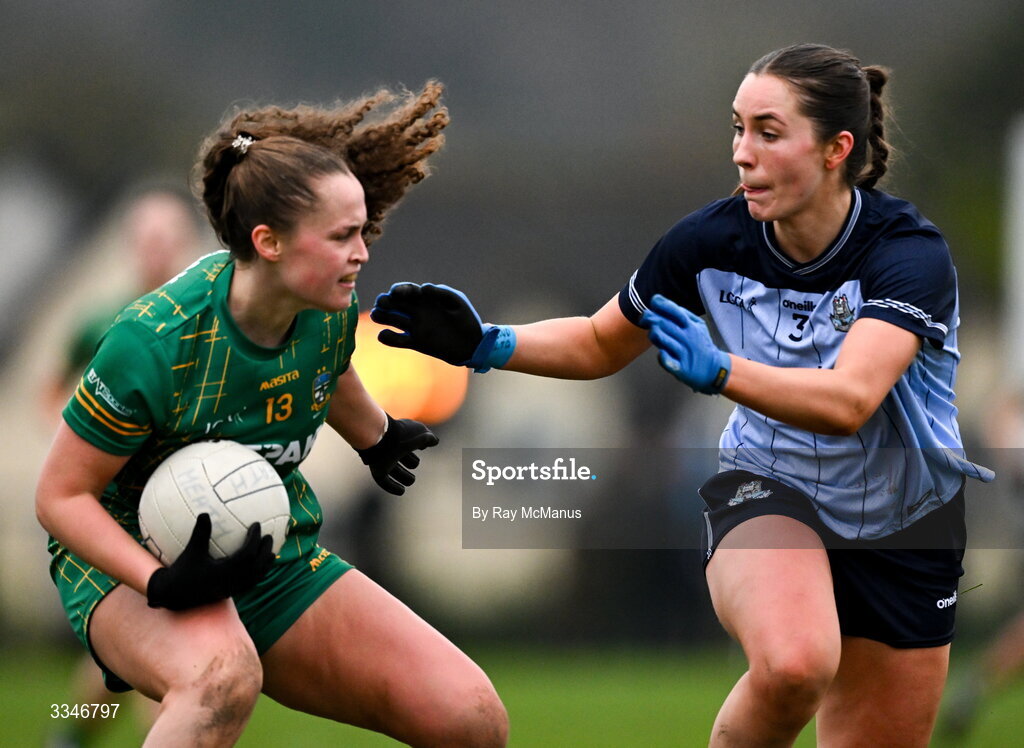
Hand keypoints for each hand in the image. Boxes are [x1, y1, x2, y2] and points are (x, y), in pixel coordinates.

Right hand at [146, 513, 273, 610]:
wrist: (174, 595)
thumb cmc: (182, 571)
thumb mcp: (191, 551)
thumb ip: (200, 533)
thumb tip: (204, 513)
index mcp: (223, 573)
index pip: (246, 555)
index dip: (254, 539)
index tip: (256, 525)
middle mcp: (231, 583)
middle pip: (256, 567)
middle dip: (265, 551)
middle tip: (269, 536)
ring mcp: (232, 590)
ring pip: (255, 578)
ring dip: (265, 564)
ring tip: (271, 552)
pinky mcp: (230, 593)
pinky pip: (250, 584)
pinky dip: (258, 573)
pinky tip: (259, 565)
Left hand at [356, 413, 438, 494]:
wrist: (381, 437)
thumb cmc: (402, 434)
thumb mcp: (422, 434)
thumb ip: (430, 438)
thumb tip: (434, 441)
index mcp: (400, 437)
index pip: (410, 444)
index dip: (417, 446)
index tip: (423, 448)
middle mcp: (391, 448)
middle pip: (402, 457)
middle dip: (410, 462)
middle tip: (414, 465)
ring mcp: (382, 460)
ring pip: (394, 470)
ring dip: (403, 476)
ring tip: (410, 481)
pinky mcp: (377, 470)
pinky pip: (385, 482)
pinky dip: (393, 487)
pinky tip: (401, 491)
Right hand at [370, 283, 515, 371]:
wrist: (473, 344)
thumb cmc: (467, 319)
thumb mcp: (457, 302)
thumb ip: (442, 293)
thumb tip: (425, 288)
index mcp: (426, 298)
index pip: (407, 290)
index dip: (399, 289)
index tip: (395, 291)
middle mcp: (417, 311)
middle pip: (394, 303)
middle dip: (386, 301)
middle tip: (382, 302)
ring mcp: (415, 326)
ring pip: (392, 319)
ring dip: (381, 316)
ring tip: (376, 315)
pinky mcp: (415, 342)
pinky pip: (397, 340)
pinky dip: (388, 338)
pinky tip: (384, 335)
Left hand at [640, 294, 730, 393]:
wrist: (713, 369)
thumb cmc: (700, 344)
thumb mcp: (699, 325)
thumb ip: (683, 314)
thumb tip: (664, 304)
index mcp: (691, 326)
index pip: (676, 312)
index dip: (662, 304)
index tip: (653, 301)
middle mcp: (688, 338)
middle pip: (664, 324)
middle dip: (651, 318)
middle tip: (645, 318)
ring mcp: (684, 354)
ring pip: (663, 340)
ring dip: (654, 334)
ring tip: (653, 333)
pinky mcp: (681, 368)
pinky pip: (667, 360)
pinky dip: (662, 356)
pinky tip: (661, 352)